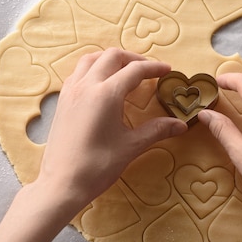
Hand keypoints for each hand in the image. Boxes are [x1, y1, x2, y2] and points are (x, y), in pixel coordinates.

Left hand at [37, 48, 187, 210]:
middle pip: (112, 56)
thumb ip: (156, 130)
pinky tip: (101, 84)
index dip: (154, 68)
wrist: (61, 184)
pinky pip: (78, 72)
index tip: (167, 71)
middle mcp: (87, 86)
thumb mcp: (131, 146)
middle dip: (133, 59)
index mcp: (106, 94)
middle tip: (148, 71)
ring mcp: (71, 91)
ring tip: (125, 71)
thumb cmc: (97, 166)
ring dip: (110, 59)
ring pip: (91, 59)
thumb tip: (180, 124)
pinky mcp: (62, 100)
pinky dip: (94, 69)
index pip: (135, 70)